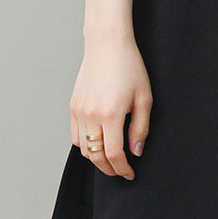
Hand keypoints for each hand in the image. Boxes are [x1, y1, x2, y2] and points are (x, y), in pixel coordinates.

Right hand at [71, 36, 151, 178]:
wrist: (107, 45)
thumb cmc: (129, 67)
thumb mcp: (144, 98)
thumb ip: (140, 128)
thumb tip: (135, 151)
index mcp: (110, 114)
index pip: (114, 155)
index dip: (122, 169)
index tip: (130, 173)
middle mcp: (91, 115)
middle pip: (96, 156)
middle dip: (109, 169)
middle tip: (120, 171)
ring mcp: (79, 111)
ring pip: (83, 149)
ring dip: (96, 158)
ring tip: (110, 158)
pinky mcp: (73, 106)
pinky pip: (75, 135)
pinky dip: (85, 145)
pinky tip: (98, 143)